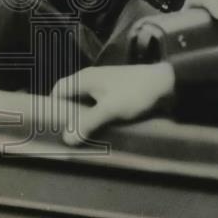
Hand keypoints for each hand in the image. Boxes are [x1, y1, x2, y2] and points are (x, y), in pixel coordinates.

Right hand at [51, 64, 175, 145]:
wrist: (166, 83)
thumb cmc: (135, 93)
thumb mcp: (109, 110)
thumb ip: (87, 124)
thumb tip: (66, 139)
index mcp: (84, 79)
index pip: (58, 90)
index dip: (52, 107)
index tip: (51, 127)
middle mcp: (91, 80)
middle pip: (70, 97)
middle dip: (67, 115)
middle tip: (66, 136)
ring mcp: (104, 86)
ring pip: (85, 103)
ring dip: (83, 118)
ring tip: (81, 138)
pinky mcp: (116, 94)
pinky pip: (98, 106)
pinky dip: (95, 118)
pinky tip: (100, 131)